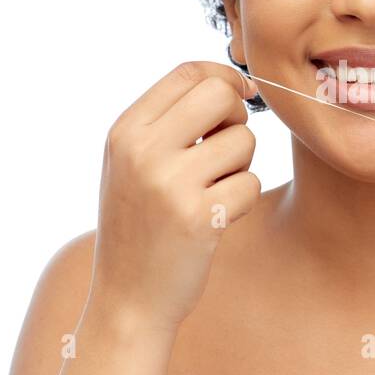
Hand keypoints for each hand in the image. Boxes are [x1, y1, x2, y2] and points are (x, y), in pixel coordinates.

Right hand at [91, 61, 260, 331]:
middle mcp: (142, 151)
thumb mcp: (132, 165)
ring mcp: (169, 184)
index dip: (224, 77)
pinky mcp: (198, 218)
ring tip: (211, 193)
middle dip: (237, 117)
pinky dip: (241, 202)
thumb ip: (168, 122)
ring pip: (243, 142)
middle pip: (219, 95)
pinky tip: (215, 221)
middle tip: (226, 147)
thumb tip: (231, 84)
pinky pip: (250, 184)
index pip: (187, 73)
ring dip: (240, 167)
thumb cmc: (140, 226)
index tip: (241, 95)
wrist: (127, 300)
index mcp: (124, 131)